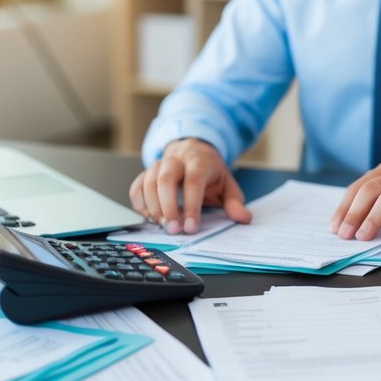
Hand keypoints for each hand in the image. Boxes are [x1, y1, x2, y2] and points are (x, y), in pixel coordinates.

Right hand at [128, 138, 251, 234]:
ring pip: (148, 181)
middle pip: (166, 178)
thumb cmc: (209, 172)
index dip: (191, 205)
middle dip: (167, 207)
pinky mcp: (146, 172)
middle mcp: (176, 160)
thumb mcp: (227, 184)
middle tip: (172, 230)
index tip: (190, 227)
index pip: (193, 181)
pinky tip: (150, 217)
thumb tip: (244, 218)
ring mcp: (159, 164)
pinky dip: (139, 204)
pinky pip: (136, 186)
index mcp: (200, 161)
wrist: (193, 151)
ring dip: (153, 207)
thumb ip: (234, 202)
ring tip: (162, 226)